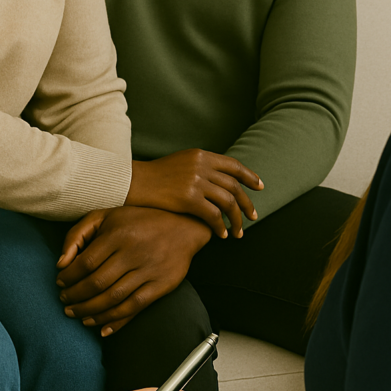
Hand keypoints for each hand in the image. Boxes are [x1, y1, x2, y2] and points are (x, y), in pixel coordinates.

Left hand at [56, 207, 211, 336]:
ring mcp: (149, 270)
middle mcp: (133, 252)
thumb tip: (61, 263)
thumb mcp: (105, 216)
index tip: (60, 283)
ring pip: (114, 299)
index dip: (69, 278)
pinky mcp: (162, 285)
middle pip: (97, 283)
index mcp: (117, 234)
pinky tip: (102, 328)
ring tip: (79, 316)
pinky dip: (117, 321)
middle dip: (76, 298)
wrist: (184, 226)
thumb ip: (77, 234)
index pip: (85, 263)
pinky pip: (135, 307)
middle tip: (65, 303)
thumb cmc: (138, 221)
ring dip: (92, 312)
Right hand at [125, 150, 262, 238]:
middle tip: (253, 216)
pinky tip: (222, 235)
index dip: (249, 177)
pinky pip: (213, 215)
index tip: (259, 187)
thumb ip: (200, 167)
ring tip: (239, 232)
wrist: (131, 182)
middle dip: (247, 204)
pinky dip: (221, 227)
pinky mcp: (188, 198)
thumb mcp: (180, 163)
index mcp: (201, 155)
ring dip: (236, 219)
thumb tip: (218, 180)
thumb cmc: (154, 177)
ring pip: (228, 202)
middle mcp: (201, 166)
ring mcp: (196, 182)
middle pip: (234, 186)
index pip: (233, 165)